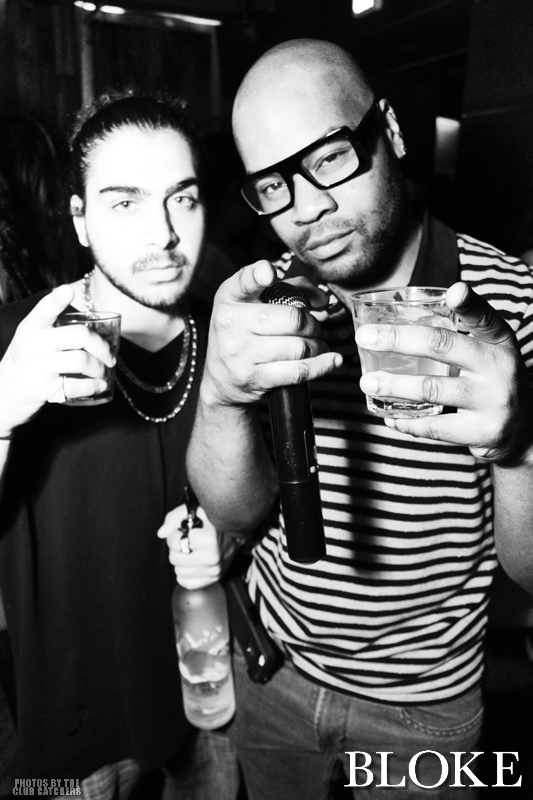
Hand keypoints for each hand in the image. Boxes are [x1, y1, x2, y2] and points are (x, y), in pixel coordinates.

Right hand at [0, 286, 115, 436]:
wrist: (3, 396)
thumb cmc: (26, 365)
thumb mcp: (31, 341)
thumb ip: (54, 332)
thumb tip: (96, 333)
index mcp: (31, 328)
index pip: (44, 309)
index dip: (56, 300)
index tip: (66, 291)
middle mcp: (32, 343)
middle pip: (79, 335)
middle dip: (101, 347)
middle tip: (110, 356)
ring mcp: (35, 366)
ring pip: (81, 361)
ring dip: (99, 369)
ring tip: (102, 372)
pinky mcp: (40, 388)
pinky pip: (76, 385)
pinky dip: (93, 386)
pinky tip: (98, 385)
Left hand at [157, 504, 237, 589]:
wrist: (237, 532)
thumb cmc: (214, 519)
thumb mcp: (196, 510)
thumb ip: (175, 517)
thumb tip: (161, 533)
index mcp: (208, 539)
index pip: (174, 543)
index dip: (174, 535)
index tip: (182, 532)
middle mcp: (212, 558)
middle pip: (174, 559)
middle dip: (176, 548)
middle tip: (186, 541)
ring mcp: (214, 570)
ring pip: (179, 572)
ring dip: (181, 561)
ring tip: (191, 551)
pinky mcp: (215, 578)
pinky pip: (188, 583)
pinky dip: (185, 574)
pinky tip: (192, 562)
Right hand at [201, 260, 342, 405]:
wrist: (219, 378)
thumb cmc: (243, 333)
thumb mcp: (253, 303)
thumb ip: (290, 289)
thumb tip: (322, 299)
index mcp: (231, 298)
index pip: (245, 282)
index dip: (259, 275)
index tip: (269, 274)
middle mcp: (233, 324)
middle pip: (293, 319)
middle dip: (312, 324)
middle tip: (313, 328)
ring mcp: (242, 354)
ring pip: (299, 347)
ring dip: (317, 346)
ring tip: (316, 345)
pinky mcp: (254, 378)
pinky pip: (298, 372)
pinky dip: (321, 366)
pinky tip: (331, 360)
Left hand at [355, 281, 532, 463]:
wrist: (522, 431)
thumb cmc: (489, 382)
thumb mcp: (486, 354)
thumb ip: (454, 337)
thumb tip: (394, 326)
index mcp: (498, 342)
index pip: (485, 318)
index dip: (469, 304)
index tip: (454, 291)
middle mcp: (498, 368)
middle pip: (443, 347)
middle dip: (398, 339)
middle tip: (365, 337)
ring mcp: (491, 401)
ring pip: (432, 388)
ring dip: (393, 385)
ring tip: (368, 381)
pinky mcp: (481, 431)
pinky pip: (434, 426)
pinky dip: (406, 421)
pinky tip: (389, 416)